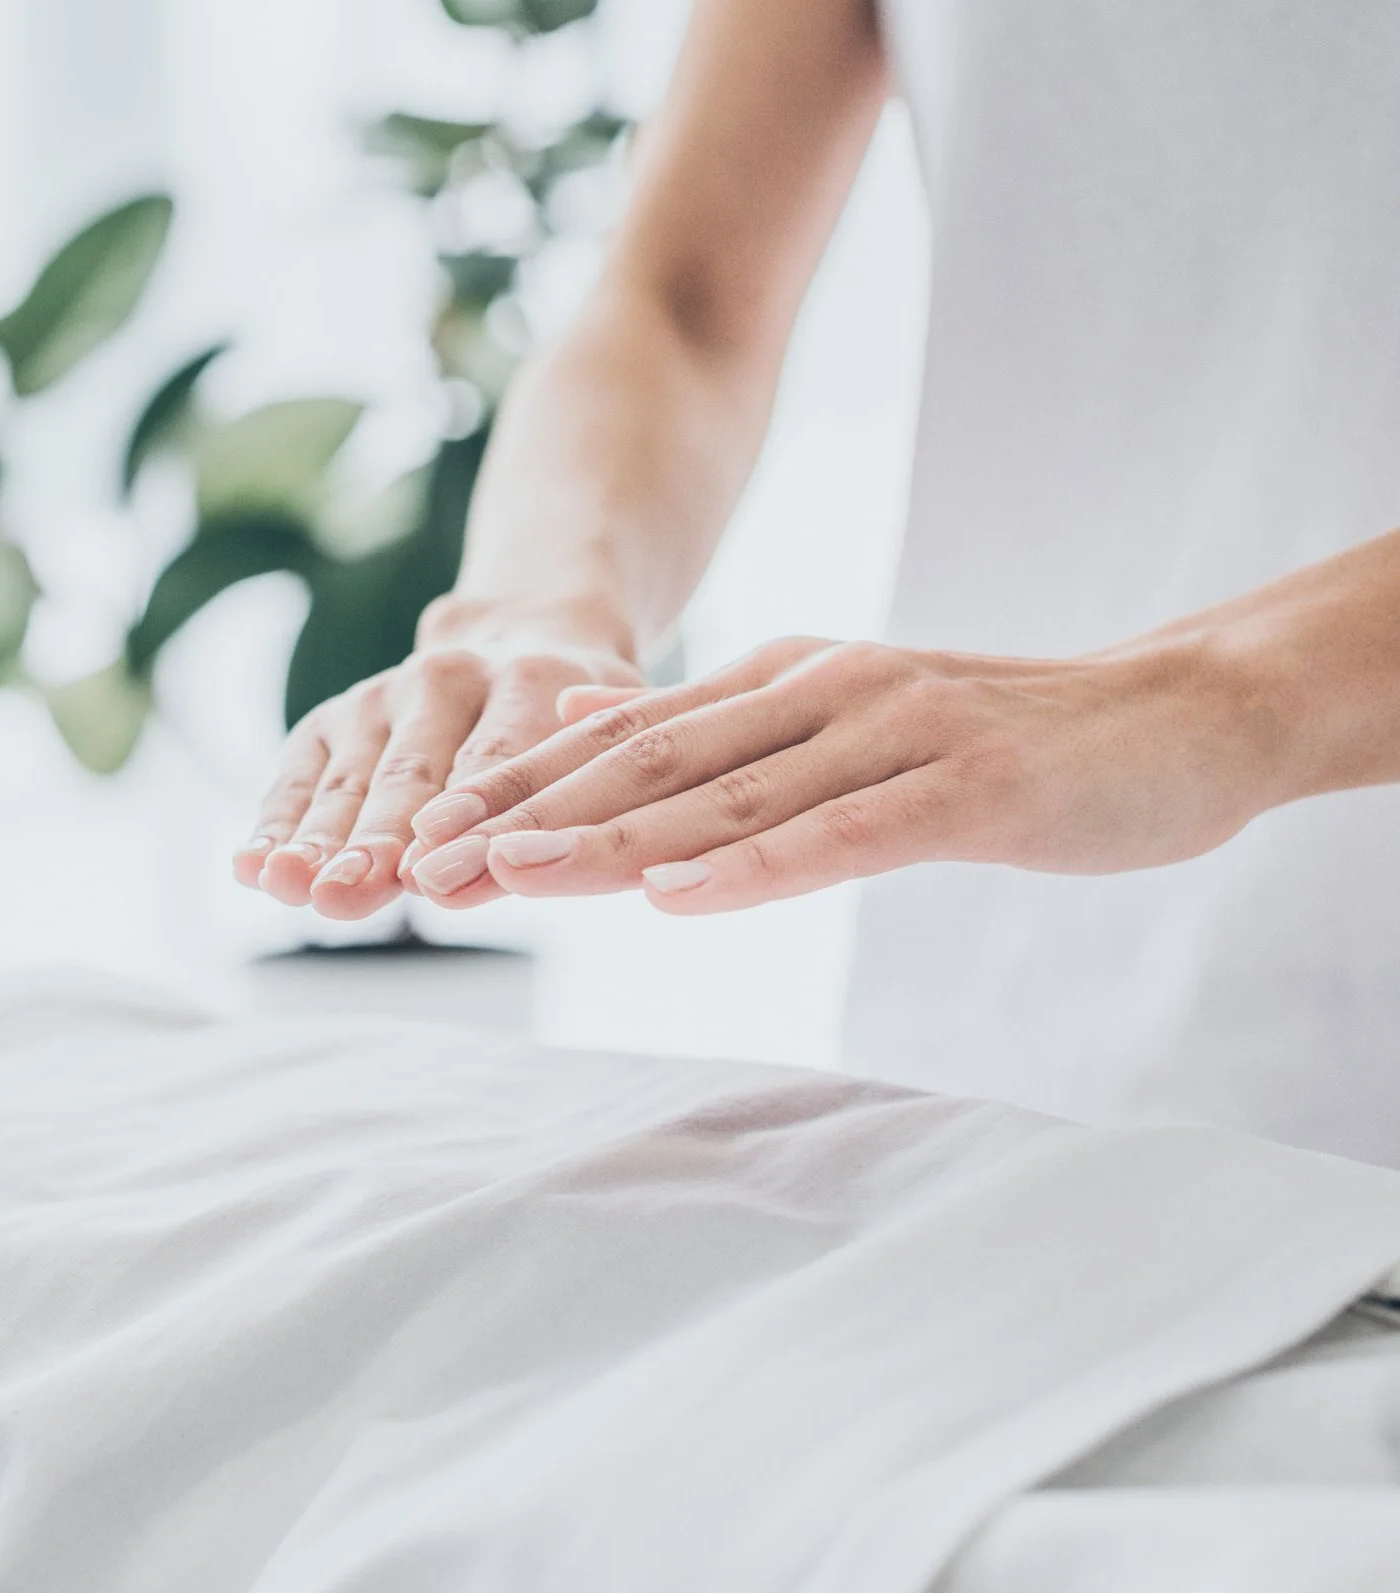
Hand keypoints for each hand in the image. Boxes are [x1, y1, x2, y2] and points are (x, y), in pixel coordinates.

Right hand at [236, 597, 644, 919]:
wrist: (522, 638)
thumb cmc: (580, 726)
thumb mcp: (614, 740)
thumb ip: (593, 792)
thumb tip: (554, 858)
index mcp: (534, 678)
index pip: (496, 763)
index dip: (463, 824)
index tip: (429, 880)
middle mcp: (449, 676)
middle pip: (411, 775)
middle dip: (375, 840)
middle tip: (348, 893)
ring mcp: (381, 694)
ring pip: (350, 780)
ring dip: (316, 840)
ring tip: (291, 886)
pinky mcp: (335, 719)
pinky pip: (299, 777)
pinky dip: (275, 825)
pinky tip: (250, 868)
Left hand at [401, 633, 1275, 913]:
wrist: (1181, 717)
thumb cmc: (1002, 737)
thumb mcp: (840, 718)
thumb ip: (721, 728)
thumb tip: (590, 724)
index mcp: (782, 682)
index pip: (625, 738)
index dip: (518, 787)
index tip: (422, 837)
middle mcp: (820, 691)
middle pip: (647, 763)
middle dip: (529, 817)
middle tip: (427, 867)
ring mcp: (894, 731)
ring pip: (726, 798)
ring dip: (610, 843)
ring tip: (510, 878)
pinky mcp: (967, 785)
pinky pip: (843, 832)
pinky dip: (754, 867)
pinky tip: (678, 898)